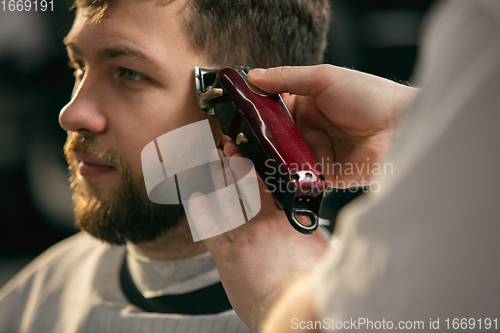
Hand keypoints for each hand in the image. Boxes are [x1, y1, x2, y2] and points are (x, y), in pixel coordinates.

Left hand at [188, 146, 330, 329]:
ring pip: (226, 201)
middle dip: (232, 164)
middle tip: (224, 146)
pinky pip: (209, 229)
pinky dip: (201, 212)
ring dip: (217, 179)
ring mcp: (243, 239)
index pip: (269, 184)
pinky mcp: (227, 258)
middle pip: (244, 186)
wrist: (295, 315)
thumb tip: (304, 214)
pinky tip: (196, 197)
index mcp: (290, 219)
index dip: (254, 166)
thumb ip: (308, 226)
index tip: (246, 151)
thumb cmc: (312, 285)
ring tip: (211, 161)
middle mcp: (264, 223)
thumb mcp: (321, 248)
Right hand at [225, 65, 418, 186]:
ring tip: (240, 160)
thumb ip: (287, 79)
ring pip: (279, 160)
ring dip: (259, 161)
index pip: (269, 110)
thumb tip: (254, 76)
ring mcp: (314, 154)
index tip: (232, 119)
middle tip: (230, 145)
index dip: (250, 115)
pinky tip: (265, 176)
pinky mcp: (323, 176)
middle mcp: (307, 130)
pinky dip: (281, 179)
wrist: (401, 127)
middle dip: (249, 142)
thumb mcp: (324, 78)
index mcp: (306, 104)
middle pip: (270, 138)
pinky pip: (296, 179)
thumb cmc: (370, 96)